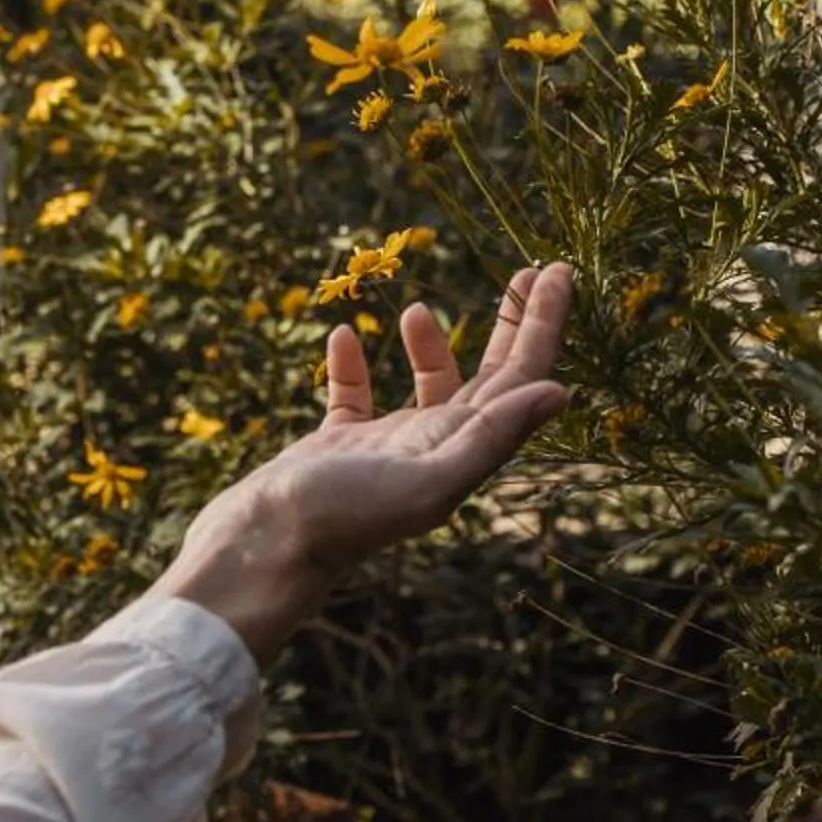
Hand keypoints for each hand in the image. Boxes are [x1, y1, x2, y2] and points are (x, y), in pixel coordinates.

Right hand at [149, 263, 572, 664]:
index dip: (542, 326)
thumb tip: (560, 392)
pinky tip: (344, 335)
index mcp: (460, 453)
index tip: (561, 271)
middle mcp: (434, 450)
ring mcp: (385, 448)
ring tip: (420, 308)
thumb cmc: (341, 520)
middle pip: (489, 378)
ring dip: (431, 345)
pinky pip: (353, 397)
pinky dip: (354, 365)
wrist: (259, 552)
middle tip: (527, 270)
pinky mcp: (336, 447)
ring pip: (425, 387)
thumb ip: (491, 438)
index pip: (520, 380)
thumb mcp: (427, 480)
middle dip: (511, 324)